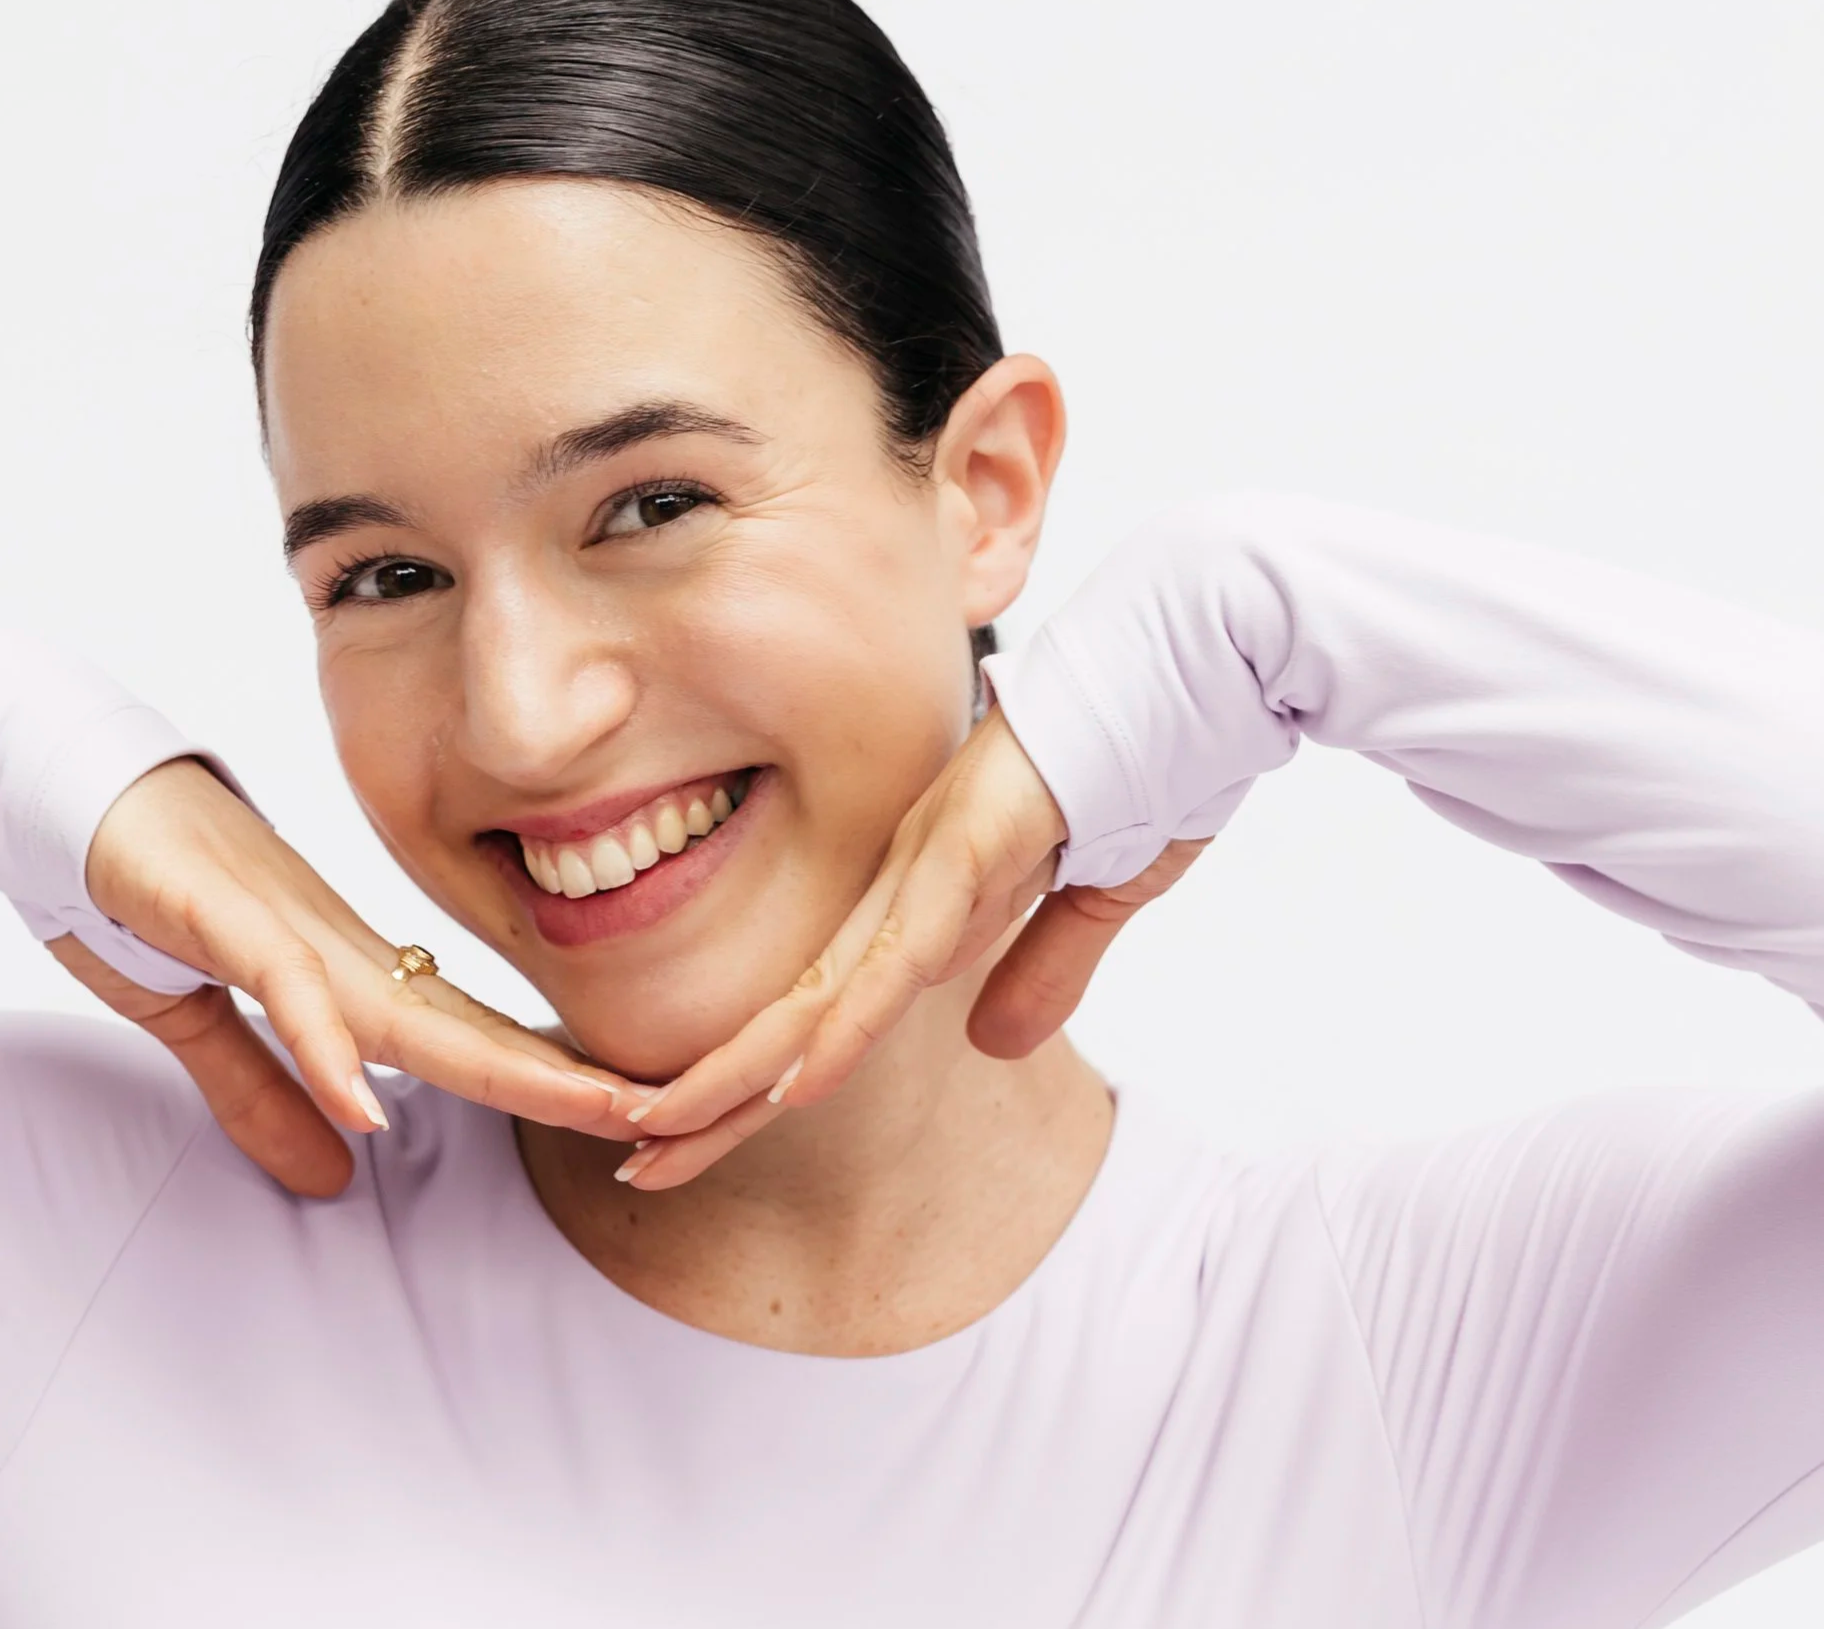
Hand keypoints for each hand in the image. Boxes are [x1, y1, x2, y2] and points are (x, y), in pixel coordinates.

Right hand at [69, 758, 658, 1195]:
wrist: (57, 782)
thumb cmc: (132, 885)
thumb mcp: (197, 1018)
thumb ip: (262, 1089)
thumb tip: (333, 1166)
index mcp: (337, 967)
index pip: (459, 1037)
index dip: (542, 1081)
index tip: (625, 1119)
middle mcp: (332, 946)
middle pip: (466, 1028)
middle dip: (566, 1079)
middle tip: (669, 1116)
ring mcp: (282, 925)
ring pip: (406, 1009)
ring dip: (498, 1065)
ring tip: (587, 1109)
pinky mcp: (219, 915)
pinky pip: (283, 987)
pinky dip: (325, 1046)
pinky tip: (370, 1102)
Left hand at [622, 707, 1206, 1188]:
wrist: (1192, 661)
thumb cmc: (1147, 759)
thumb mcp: (1093, 900)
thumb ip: (1040, 968)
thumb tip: (988, 1044)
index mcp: (926, 892)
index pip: (824, 1012)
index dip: (757, 1085)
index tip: (695, 1143)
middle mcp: (904, 880)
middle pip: (791, 1016)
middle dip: (713, 1099)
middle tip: (637, 1168)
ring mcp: (931, 861)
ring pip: (819, 996)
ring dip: (740, 1075)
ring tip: (661, 1136)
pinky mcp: (972, 844)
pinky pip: (899, 953)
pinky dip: (848, 1025)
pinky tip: (792, 1085)